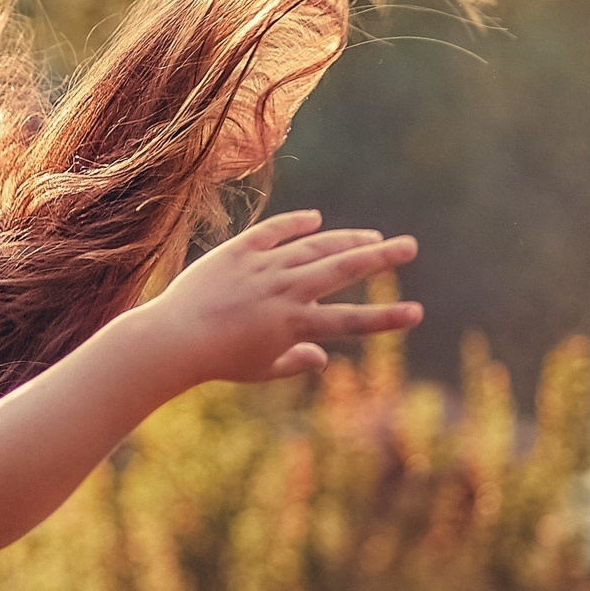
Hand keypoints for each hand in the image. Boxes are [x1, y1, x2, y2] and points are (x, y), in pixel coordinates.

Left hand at [143, 207, 421, 384]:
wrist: (172, 338)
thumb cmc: (216, 361)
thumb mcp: (259, 370)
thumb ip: (294, 363)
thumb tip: (322, 358)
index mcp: (294, 323)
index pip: (351, 320)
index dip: (385, 318)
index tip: (417, 313)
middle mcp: (285, 290)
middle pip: (342, 268)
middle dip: (380, 258)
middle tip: (409, 247)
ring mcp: (263, 267)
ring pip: (315, 246)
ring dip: (347, 240)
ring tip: (373, 238)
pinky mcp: (238, 251)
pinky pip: (273, 231)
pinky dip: (295, 224)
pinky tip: (315, 220)